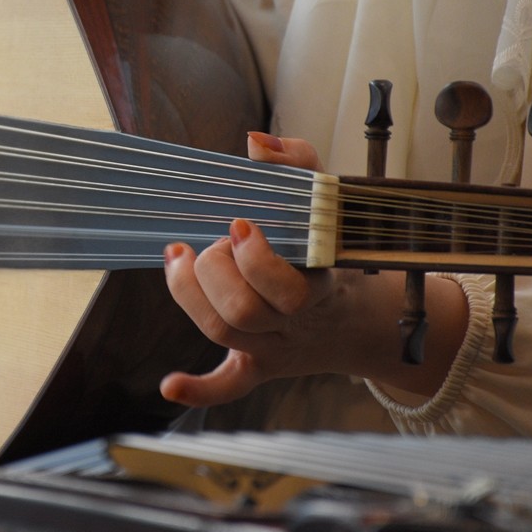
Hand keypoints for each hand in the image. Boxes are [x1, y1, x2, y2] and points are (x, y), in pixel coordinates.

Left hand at [160, 132, 468, 406]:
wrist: (361, 320)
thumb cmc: (333, 250)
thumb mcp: (327, 203)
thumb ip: (296, 163)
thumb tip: (255, 142)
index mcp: (318, 282)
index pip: (285, 288)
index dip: (255, 261)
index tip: (239, 226)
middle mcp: (294, 322)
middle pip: (244, 314)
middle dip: (215, 274)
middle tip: (214, 245)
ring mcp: (274, 348)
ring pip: (225, 335)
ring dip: (190, 298)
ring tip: (181, 259)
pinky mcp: (257, 366)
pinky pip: (231, 387)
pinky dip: (200, 389)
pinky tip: (170, 384)